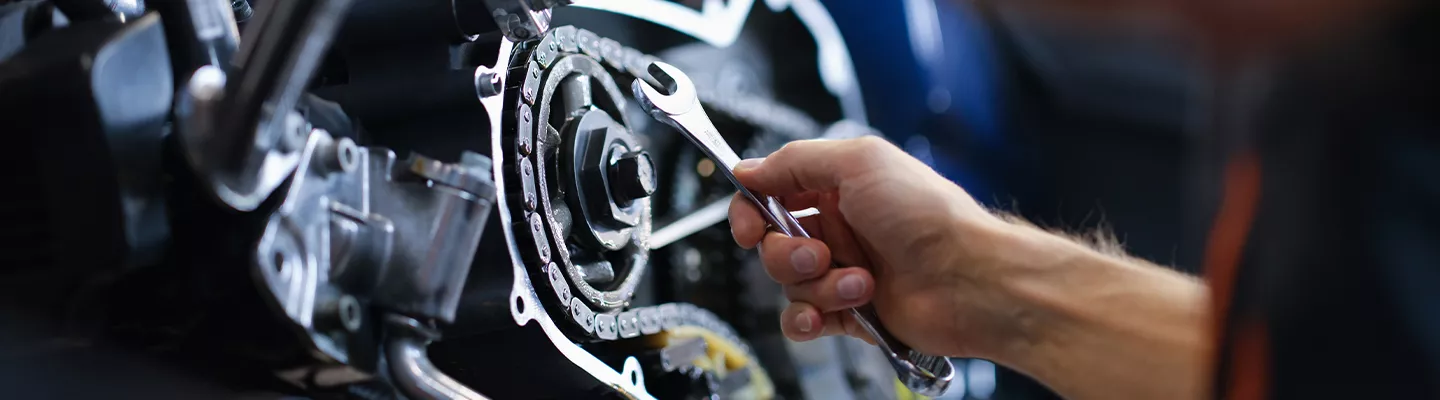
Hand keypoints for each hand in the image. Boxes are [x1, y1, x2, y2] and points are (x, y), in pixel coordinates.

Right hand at [727, 136, 1027, 357]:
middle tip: (822, 254)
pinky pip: (802, 320)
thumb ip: (795, 161)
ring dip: (817, 285)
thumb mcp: (859, 161)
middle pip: (772, 243)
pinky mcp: (850, 312)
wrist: (970, 281)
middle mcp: (839, 227)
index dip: (751, 210)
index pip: (771, 194)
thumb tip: (749, 169)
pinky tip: (828, 315)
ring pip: (789, 284)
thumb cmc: (928, 217)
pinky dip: (807, 319)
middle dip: (787, 253)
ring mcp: (844, 271)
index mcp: (839, 186)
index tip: (749, 224)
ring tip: (859, 282)